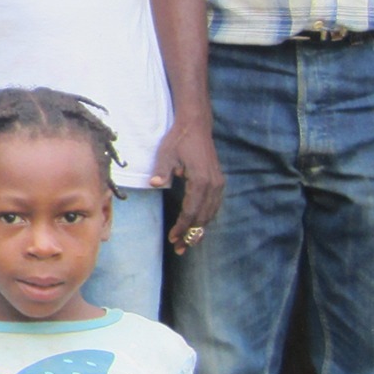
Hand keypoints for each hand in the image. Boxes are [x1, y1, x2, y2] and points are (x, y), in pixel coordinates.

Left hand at [153, 119, 223, 253]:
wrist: (196, 126)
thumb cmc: (179, 139)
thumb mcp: (166, 153)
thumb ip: (161, 171)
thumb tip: (154, 184)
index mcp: (201, 180)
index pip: (191, 211)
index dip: (182, 227)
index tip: (173, 239)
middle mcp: (213, 184)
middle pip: (203, 216)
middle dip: (191, 234)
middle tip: (179, 248)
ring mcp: (218, 183)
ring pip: (211, 213)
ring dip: (200, 229)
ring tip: (188, 243)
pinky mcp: (218, 181)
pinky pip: (214, 205)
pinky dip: (206, 218)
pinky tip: (198, 226)